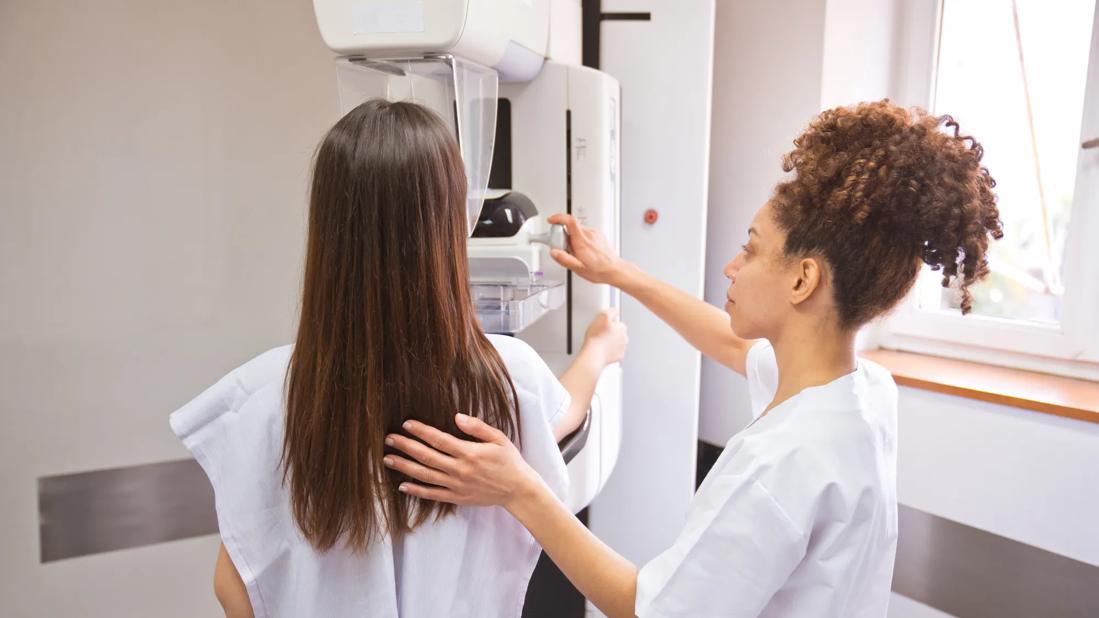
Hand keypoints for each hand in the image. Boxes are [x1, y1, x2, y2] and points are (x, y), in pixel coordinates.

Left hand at [383, 414, 543, 510]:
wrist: (518, 490)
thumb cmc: (509, 461)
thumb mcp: (498, 438)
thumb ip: (477, 427)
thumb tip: (456, 417)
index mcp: (469, 452)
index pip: (439, 439)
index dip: (421, 431)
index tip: (406, 424)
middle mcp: (459, 469)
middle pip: (426, 456)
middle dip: (405, 446)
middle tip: (389, 439)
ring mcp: (456, 485)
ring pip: (424, 475)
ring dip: (404, 467)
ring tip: (388, 459)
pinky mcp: (457, 498)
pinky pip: (432, 494)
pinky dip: (416, 490)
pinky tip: (402, 485)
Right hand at [548, 214, 632, 285]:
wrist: (614, 270)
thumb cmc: (599, 270)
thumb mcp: (578, 268)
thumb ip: (564, 259)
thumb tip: (554, 252)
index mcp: (582, 241)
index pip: (570, 221)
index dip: (558, 218)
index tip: (551, 221)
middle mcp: (589, 234)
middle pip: (571, 228)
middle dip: (563, 238)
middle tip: (564, 250)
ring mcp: (594, 234)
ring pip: (577, 232)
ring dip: (572, 241)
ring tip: (577, 255)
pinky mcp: (598, 236)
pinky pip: (584, 235)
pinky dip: (580, 241)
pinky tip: (584, 253)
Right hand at [582, 308, 627, 364]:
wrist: (594, 354)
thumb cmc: (596, 338)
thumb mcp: (602, 316)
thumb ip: (611, 311)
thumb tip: (615, 311)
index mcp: (622, 328)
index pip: (618, 323)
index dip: (609, 323)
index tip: (603, 326)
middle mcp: (624, 338)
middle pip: (618, 333)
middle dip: (611, 333)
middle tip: (601, 334)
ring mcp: (622, 348)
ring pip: (617, 342)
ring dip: (611, 341)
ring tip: (600, 342)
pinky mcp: (618, 357)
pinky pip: (615, 352)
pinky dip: (610, 351)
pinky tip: (602, 349)